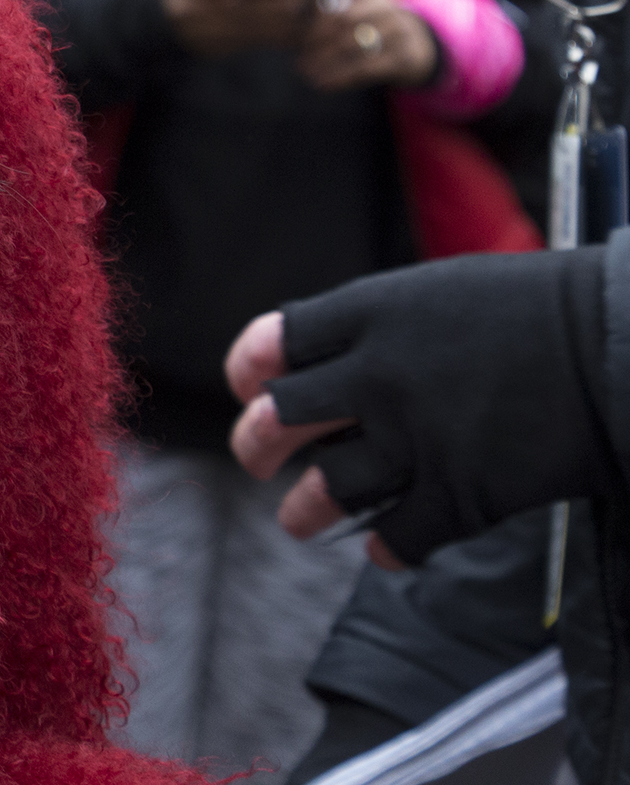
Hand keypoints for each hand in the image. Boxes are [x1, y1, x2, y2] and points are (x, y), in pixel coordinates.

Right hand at [161, 0, 312, 58]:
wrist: (170, 14)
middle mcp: (193, 14)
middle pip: (236, 13)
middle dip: (270, 7)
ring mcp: (207, 35)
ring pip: (250, 32)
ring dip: (281, 24)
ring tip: (308, 13)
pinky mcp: (222, 49)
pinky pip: (255, 44)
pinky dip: (280, 37)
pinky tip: (300, 29)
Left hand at [222, 249, 614, 568]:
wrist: (618, 347)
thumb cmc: (542, 311)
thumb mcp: (443, 291)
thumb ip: (381, 325)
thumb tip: (336, 360)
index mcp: (371, 315)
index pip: (273, 344)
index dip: (250, 371)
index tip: (248, 388)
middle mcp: (378, 375)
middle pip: (279, 418)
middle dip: (256, 445)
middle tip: (257, 459)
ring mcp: (416, 438)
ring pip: (326, 489)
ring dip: (305, 510)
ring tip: (297, 520)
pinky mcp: (461, 494)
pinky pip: (398, 536)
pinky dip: (384, 548)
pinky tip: (381, 549)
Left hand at [296, 0, 437, 92]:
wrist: (418, 40)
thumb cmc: (381, 11)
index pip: (342, 7)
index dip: (318, 22)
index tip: (298, 33)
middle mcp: (390, 12)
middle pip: (346, 28)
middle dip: (317, 42)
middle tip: (297, 53)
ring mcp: (399, 37)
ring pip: (353, 50)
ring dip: (324, 62)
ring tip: (303, 71)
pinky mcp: (402, 60)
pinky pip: (366, 70)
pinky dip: (341, 78)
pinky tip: (321, 83)